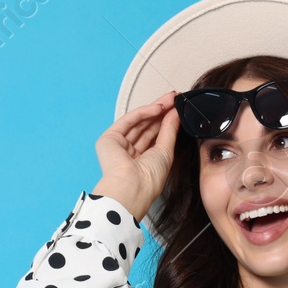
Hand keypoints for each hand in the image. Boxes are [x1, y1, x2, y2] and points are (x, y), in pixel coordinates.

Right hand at [92, 91, 179, 222]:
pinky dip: (143, 112)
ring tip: (170, 100)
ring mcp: (118, 145)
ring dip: (155, 110)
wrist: (133, 188)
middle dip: (161, 112)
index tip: (178, 109)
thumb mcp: (165, 151)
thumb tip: (175, 113)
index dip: (166, 121)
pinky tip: (158, 107)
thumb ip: (169, 130)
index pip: (154, 135)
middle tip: (175, 99)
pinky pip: (128, 121)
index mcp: (141, 160)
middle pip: (146, 127)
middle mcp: (128, 153)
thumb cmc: (149, 180)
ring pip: (138, 122)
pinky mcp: (109, 139)